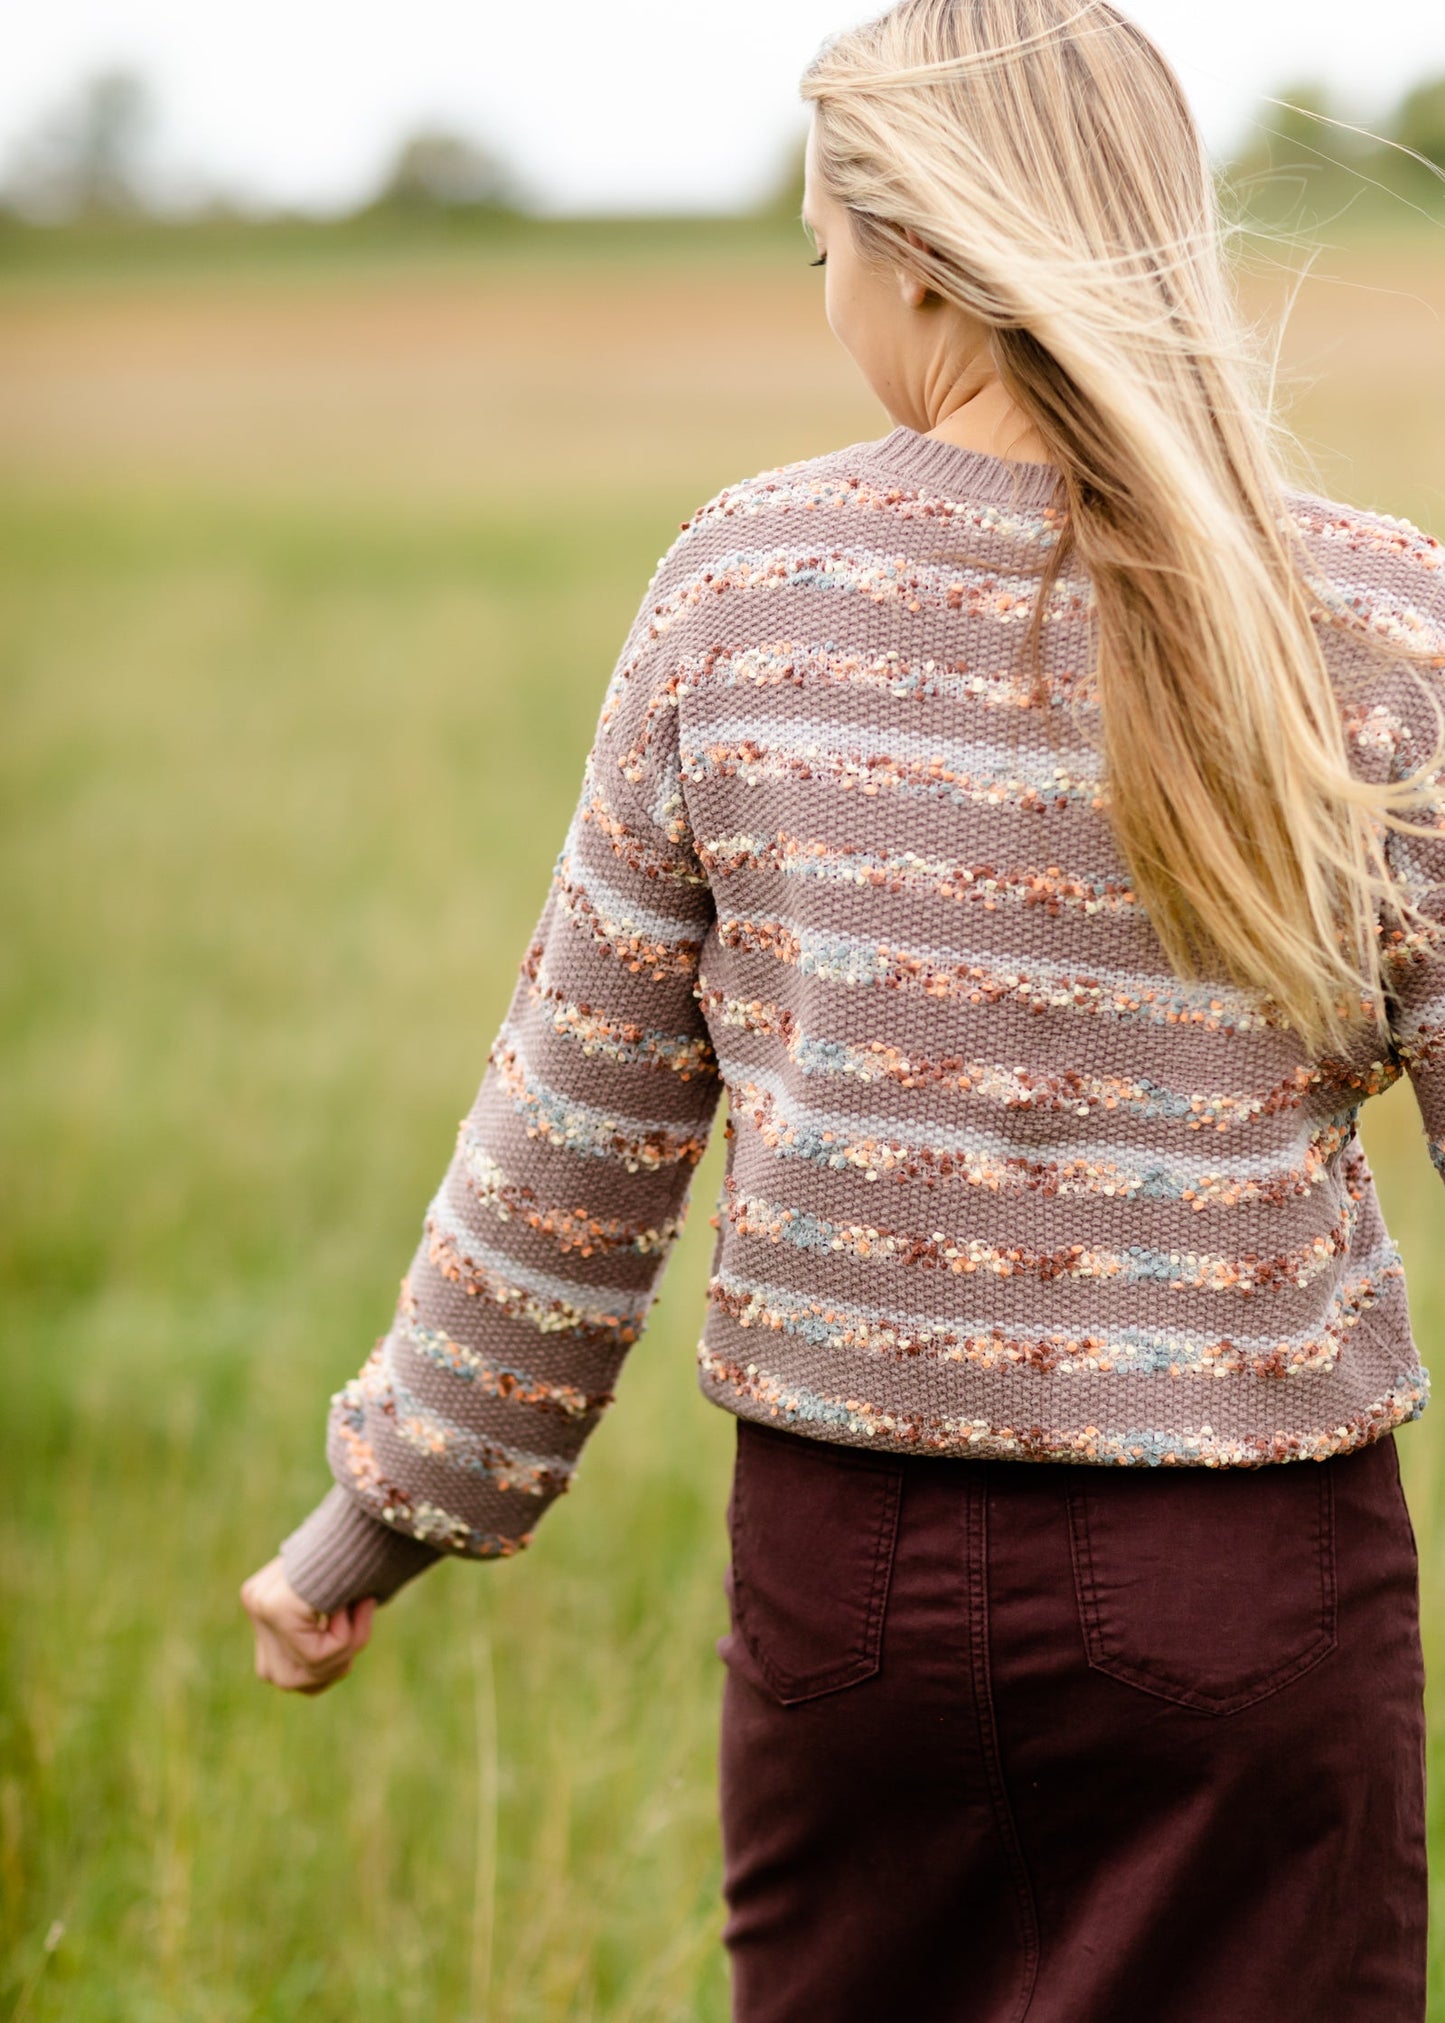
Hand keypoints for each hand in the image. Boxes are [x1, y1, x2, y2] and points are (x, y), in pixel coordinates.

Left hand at [240, 1555, 378, 1694]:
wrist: (372, 1515)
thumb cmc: (366, 1552)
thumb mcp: (342, 1596)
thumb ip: (321, 1631)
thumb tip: (319, 1675)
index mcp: (264, 1599)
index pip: (282, 1671)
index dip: (326, 1668)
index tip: (356, 1624)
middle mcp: (255, 1602)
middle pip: (286, 1680)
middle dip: (332, 1669)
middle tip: (360, 1627)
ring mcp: (261, 1605)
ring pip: (300, 1675)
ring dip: (344, 1652)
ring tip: (362, 1609)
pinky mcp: (276, 1607)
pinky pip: (316, 1654)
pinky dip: (348, 1637)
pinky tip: (358, 1601)